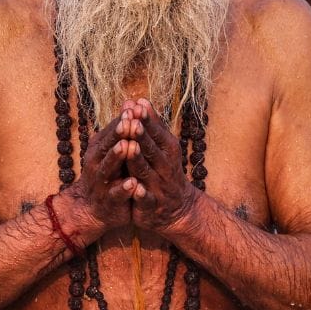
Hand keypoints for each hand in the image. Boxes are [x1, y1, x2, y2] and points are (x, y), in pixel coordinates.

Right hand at [59, 108, 141, 238]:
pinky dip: (124, 188)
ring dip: (118, 157)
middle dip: (119, 134)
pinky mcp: (109, 200)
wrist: (91, 208)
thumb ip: (122, 129)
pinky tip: (133, 183)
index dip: (122, 119)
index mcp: (100, 148)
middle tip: (129, 121)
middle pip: (108, 145)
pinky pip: (117, 194)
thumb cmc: (107, 172)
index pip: (112, 131)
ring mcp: (102, 182)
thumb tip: (131, 101)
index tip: (133, 106)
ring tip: (128, 146)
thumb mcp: (111, 149)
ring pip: (109, 167)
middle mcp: (97, 162)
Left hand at [123, 99, 197, 232]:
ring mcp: (159, 187)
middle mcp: (165, 167)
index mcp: (168, 151)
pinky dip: (141, 194)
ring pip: (147, 172)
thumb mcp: (163, 147)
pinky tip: (135, 189)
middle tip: (132, 121)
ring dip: (138, 160)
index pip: (157, 133)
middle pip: (152, 150)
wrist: (179, 209)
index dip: (147, 120)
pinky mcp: (152, 206)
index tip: (137, 105)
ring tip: (130, 147)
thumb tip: (139, 100)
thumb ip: (151, 126)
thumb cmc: (165, 170)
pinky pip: (146, 200)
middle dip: (142, 136)